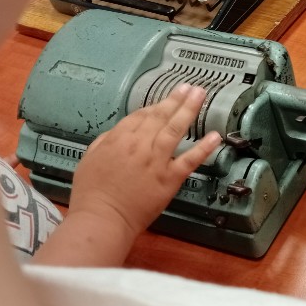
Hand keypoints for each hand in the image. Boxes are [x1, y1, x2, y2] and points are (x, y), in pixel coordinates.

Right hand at [34, 84, 221, 266]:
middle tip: (191, 87)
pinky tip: (215, 136)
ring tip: (201, 95)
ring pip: (175, 129)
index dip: (156, 106)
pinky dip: (204, 148)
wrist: (102, 218)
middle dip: (176, 100)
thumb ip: (105, 142)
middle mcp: (139, 145)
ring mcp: (156, 160)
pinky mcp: (170, 178)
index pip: (141, 116)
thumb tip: (119, 132)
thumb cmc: (91, 193)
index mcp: (119, 139)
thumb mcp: (90, 159)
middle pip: (160, 117)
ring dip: (189, 110)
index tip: (166, 100)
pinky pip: (190, 160)